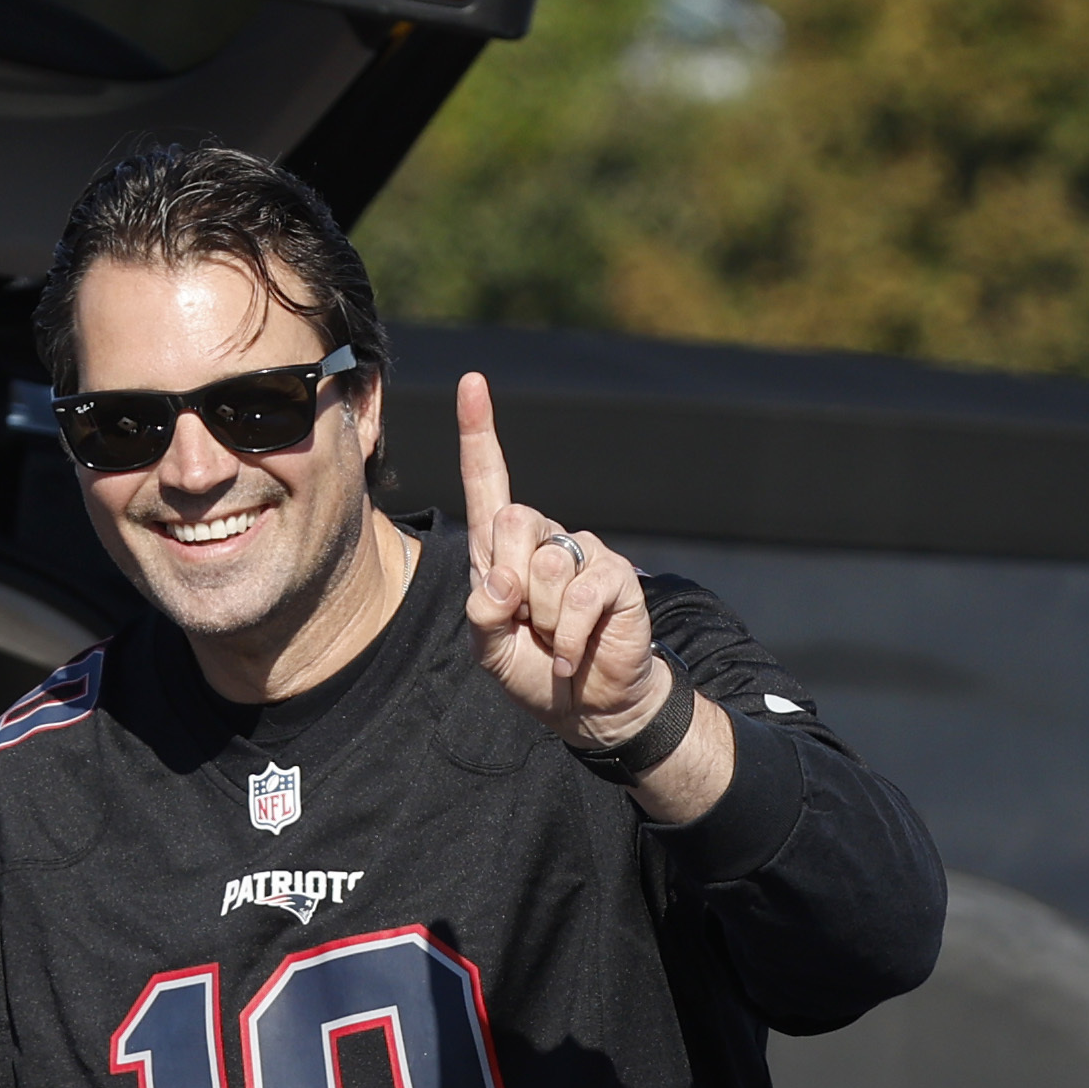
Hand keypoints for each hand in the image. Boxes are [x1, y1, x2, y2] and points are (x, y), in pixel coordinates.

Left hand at [457, 373, 725, 816]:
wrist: (587, 706)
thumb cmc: (533, 671)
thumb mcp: (489, 647)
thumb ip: (484, 611)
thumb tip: (505, 582)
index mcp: (502, 549)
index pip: (488, 482)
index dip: (479, 432)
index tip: (473, 382)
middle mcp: (543, 539)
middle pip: (511, 522)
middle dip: (509, 582)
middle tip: (524, 623)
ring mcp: (583, 552)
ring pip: (546, 565)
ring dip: (542, 620)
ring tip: (553, 640)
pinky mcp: (616, 575)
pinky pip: (581, 593)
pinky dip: (568, 635)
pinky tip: (572, 653)